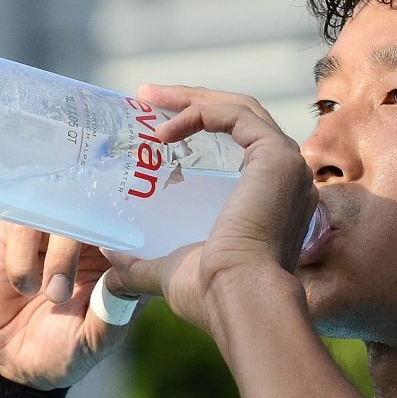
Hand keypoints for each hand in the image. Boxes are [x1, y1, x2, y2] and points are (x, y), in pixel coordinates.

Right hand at [0, 221, 138, 388]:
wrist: (7, 360)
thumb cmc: (62, 349)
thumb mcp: (97, 339)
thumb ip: (116, 309)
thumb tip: (128, 272)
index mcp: (115, 262)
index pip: (134, 230)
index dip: (136, 230)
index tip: (129, 249)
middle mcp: (86, 243)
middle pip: (101, 211)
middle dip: (98, 237)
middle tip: (92, 272)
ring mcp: (50, 237)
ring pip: (63, 213)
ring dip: (62, 256)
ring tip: (55, 295)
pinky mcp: (14, 237)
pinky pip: (22, 225)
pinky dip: (24, 258)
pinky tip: (25, 287)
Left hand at [103, 85, 317, 334]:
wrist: (241, 301)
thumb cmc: (214, 296)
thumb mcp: (169, 272)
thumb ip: (141, 263)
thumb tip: (107, 257)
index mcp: (274, 201)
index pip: (240, 145)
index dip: (198, 126)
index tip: (156, 126)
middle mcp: (288, 179)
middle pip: (241, 118)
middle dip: (190, 102)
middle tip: (146, 97)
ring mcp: (289, 166)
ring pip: (241, 109)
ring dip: (193, 98)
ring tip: (148, 97)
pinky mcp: (278, 157)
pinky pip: (236, 115)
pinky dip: (198, 112)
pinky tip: (163, 130)